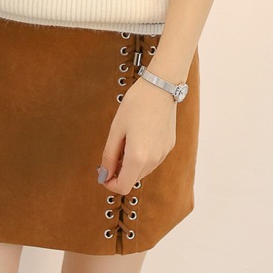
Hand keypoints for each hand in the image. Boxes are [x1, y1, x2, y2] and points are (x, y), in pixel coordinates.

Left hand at [98, 74, 176, 195]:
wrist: (161, 87)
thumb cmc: (136, 104)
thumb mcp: (116, 129)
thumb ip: (109, 155)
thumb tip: (104, 174)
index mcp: (138, 157)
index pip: (123, 186)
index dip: (110, 183)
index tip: (103, 173)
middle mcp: (154, 160)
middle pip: (133, 179)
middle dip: (119, 172)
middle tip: (112, 152)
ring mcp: (164, 153)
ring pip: (143, 171)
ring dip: (131, 164)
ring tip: (125, 141)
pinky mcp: (169, 146)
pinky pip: (153, 160)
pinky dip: (142, 156)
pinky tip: (138, 137)